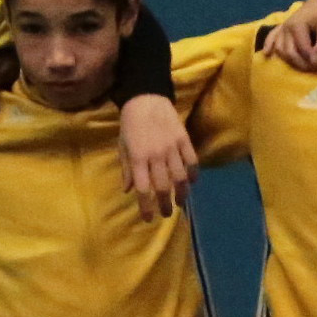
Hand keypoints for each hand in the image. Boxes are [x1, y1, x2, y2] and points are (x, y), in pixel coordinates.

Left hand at [119, 95, 197, 220]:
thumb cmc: (131, 124)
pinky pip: (192, 161)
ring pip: (180, 177)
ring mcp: (172, 147)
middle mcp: (155, 155)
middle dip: (165, 205)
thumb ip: (127, 169)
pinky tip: (191, 182)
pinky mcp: (184, 139)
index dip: (146, 207)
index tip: (149, 218)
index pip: (143, 189)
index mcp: (137, 158)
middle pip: (163, 187)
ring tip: (180, 201)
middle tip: (166, 213)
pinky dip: (193, 174)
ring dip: (181, 193)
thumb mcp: (123, 146)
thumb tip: (129, 190)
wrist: (146, 98)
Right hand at [261, 0, 316, 74]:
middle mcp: (286, 28)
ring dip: (291, 62)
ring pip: (281, 50)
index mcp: (296, 26)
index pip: (303, 50)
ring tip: (305, 68)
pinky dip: (269, 45)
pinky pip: (272, 38)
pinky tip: (267, 54)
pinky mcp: (283, 28)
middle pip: (290, 53)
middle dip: (304, 64)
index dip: (314, 61)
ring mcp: (283, 28)